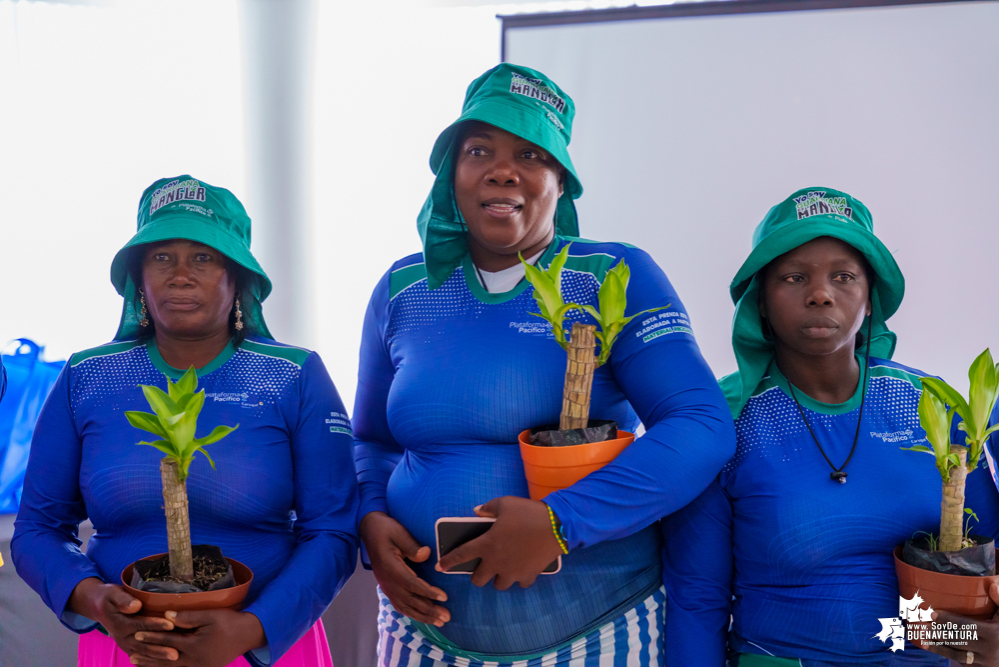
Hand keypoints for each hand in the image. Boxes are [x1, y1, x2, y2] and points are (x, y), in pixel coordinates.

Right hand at [67, 577, 175, 661]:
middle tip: (175, 652)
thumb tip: (135, 606)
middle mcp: (122, 637)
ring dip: (158, 656)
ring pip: (143, 652)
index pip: (140, 625)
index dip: (155, 625)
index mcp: (119, 624)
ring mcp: (125, 644)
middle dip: (160, 648)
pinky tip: (164, 662)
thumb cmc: (110, 598)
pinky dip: (151, 660)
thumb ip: (124, 600)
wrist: (99, 607)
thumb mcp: (113, 594)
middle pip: (143, 644)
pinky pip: (140, 656)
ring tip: (174, 657)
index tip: (170, 625)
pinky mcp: (128, 647)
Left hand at [130, 608, 264, 666]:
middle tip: (131, 655)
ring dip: (155, 665)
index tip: (137, 633)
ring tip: (140, 663)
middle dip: (148, 657)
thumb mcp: (211, 616)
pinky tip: (161, 665)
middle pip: (166, 659)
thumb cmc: (231, 622)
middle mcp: (195, 660)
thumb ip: (188, 617)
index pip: (168, 640)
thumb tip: (167, 616)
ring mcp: (200, 666)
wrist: (250, 634)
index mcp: (195, 646)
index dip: (152, 636)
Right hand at [360, 511, 449, 626]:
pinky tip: (423, 617)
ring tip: (439, 622)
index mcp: (390, 567)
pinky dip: (411, 613)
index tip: (444, 597)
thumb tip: (427, 555)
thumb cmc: (386, 529)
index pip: (410, 583)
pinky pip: (399, 604)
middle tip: (446, 617)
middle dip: (429, 610)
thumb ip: (412, 545)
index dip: (427, 592)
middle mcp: (387, 580)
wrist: (368, 529)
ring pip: (404, 606)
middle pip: (409, 600)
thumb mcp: (399, 532)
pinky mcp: (387, 586)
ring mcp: (386, 585)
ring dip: (422, 616)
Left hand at [435, 497, 563, 589]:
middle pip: (478, 580)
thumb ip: (488, 508)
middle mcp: (496, 562)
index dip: (448, 562)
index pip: (461, 555)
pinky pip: (521, 583)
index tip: (440, 567)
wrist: (557, 526)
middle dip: (478, 575)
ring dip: (499, 577)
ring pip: (499, 585)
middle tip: (485, 566)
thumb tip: (477, 511)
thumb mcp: (505, 503)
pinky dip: (520, 577)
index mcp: (486, 544)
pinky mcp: (528, 576)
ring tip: (505, 567)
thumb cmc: (528, 513)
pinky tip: (523, 568)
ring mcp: (513, 572)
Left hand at [925, 582, 998, 665]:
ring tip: (921, 640)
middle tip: (920, 627)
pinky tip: (934, 647)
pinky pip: (961, 662)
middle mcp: (988, 650)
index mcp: (993, 634)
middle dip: (938, 634)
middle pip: (958, 640)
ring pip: (957, 655)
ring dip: (938, 648)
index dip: (948, 620)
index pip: (967, 626)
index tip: (932, 613)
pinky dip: (947, 655)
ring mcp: (984, 662)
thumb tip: (993, 586)